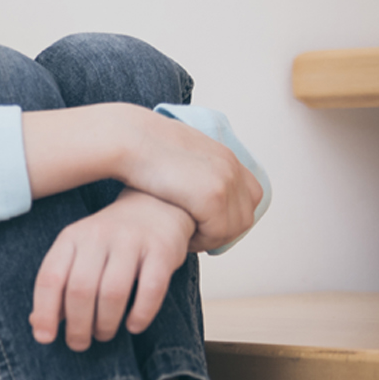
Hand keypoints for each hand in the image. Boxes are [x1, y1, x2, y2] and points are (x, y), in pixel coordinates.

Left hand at [31, 188, 193, 350]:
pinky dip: (141, 314)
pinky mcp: (162, 250)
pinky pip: (151, 289)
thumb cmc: (109, 242)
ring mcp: (131, 241)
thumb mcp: (78, 255)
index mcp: (70, 238)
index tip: (45, 338)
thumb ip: (59, 286)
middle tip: (79, 343)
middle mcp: (98, 236)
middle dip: (77, 325)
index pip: (50, 277)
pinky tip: (133, 326)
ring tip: (104, 334)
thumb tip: (38, 325)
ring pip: (112, 292)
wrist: (156, 205)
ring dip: (106, 323)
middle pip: (80, 289)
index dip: (44, 311)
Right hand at [116, 109, 262, 252]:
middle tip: (195, 236)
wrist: (128, 138)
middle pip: (245, 215)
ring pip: (234, 228)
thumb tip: (187, 184)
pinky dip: (201, 240)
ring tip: (186, 237)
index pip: (250, 195)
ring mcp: (225, 181)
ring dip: (211, 239)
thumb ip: (191, 169)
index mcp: (224, 156)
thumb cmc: (139, 148)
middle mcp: (231, 167)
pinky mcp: (212, 196)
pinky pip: (217, 233)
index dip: (230, 216)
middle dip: (222, 232)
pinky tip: (180, 236)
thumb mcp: (175, 154)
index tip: (205, 225)